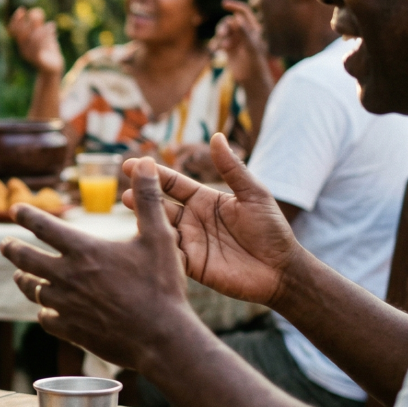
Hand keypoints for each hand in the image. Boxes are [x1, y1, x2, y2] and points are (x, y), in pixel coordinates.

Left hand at [0, 158, 195, 368]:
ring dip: (24, 279)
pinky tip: (46, 309)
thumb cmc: (162, 285)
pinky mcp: (70, 330)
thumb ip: (147, 198)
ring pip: (32, 289)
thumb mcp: (159, 236)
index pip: (43, 226)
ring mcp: (65, 305)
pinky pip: (45, 318)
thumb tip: (142, 161)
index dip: (26, 215)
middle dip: (11, 248)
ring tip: (20, 275)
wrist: (162, 339)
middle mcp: (67, 276)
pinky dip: (43, 311)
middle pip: (25, 258)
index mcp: (83, 250)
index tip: (15, 209)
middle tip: (3, 243)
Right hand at [8, 7, 63, 76]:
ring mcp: (30, 55)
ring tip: (52, 25)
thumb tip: (36, 12)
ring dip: (43, 29)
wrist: (53, 69)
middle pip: (22, 33)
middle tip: (40, 14)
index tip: (22, 9)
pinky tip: (54, 30)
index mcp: (22, 44)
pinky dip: (47, 35)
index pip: (13, 30)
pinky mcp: (39, 59)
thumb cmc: (48, 51)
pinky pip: (41, 45)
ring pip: (33, 38)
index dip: (15, 20)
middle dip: (30, 22)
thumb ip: (39, 26)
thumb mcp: (43, 37)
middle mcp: (23, 49)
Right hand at [120, 133, 303, 306]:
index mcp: (204, 200)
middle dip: (142, 197)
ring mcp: (189, 242)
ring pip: (159, 228)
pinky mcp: (191, 265)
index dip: (153, 174)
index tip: (132, 164)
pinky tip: (144, 241)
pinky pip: (168, 254)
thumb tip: (217, 136)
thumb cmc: (271, 229)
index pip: (173, 183)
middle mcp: (192, 219)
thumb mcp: (254, 194)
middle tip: (125, 192)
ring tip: (132, 212)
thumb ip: (232, 168)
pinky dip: (155, 247)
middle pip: (160, 205)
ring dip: (144, 220)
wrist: (281, 270)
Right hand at [213, 0, 271, 89]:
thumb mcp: (250, 46)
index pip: (243, 12)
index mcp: (253, 28)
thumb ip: (244, 31)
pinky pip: (219, 41)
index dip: (234, 6)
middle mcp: (244, 32)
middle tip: (221, 34)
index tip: (223, 3)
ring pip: (223, 31)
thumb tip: (236, 17)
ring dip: (219, 36)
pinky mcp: (228, 48)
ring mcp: (236, 40)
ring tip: (221, 47)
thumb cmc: (255, 63)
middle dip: (223, 26)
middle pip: (229, 21)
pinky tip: (214, 50)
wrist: (251, 79)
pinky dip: (215, 44)